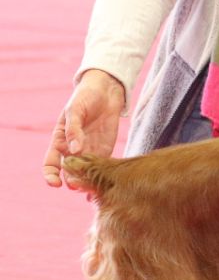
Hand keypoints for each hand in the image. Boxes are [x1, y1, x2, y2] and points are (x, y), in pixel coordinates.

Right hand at [43, 69, 124, 188]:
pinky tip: (103, 187)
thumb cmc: (85, 97)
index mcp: (59, 141)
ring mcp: (89, 151)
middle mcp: (73, 150)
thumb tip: (74, 149)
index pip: (50, 164)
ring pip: (85, 173)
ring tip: (91, 188)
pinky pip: (101, 167)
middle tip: (78, 185)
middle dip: (72, 181)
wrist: (106, 90)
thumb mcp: (76, 110)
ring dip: (87, 182)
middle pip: (69, 172)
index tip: (55, 183)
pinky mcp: (105, 150)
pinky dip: (101, 177)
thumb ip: (74, 129)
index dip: (50, 175)